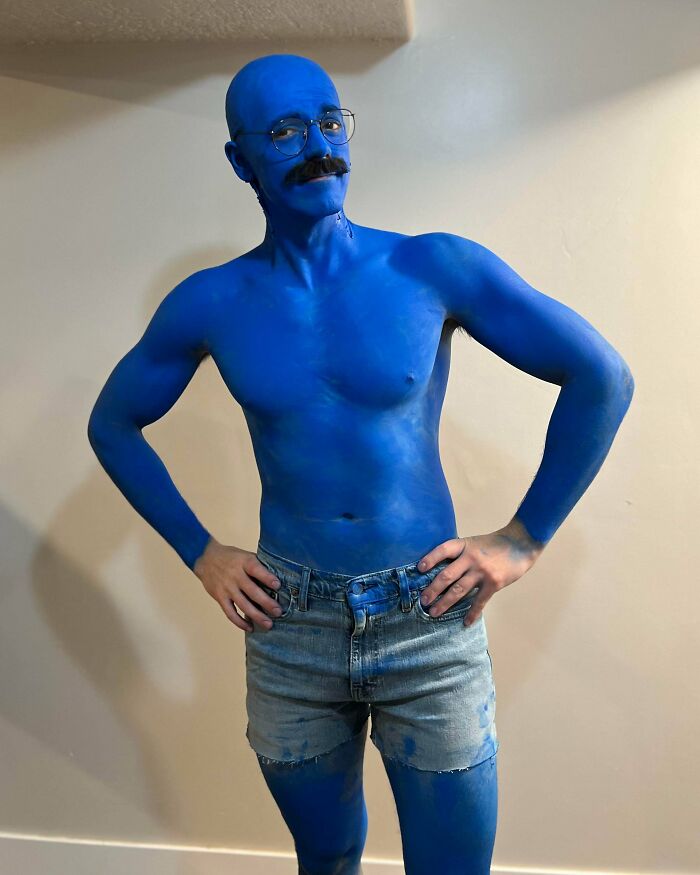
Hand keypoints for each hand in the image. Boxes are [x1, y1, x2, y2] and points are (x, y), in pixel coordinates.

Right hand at [193, 538, 283, 631]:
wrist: (205, 558)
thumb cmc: (231, 557)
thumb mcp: (245, 555)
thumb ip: (258, 565)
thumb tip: (278, 577)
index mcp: (244, 562)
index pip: (256, 570)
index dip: (267, 577)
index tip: (278, 585)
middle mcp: (235, 576)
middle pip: (252, 591)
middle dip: (266, 603)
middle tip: (278, 612)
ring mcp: (226, 588)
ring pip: (243, 605)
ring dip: (256, 616)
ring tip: (268, 624)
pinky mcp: (220, 597)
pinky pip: (230, 613)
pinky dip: (240, 622)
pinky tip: (250, 628)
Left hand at [416, 518, 545, 625]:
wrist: (520, 543)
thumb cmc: (495, 544)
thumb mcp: (474, 543)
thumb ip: (460, 554)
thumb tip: (440, 569)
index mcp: (464, 545)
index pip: (443, 550)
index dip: (430, 559)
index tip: (419, 569)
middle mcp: (471, 558)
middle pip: (447, 575)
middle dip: (433, 589)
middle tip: (423, 600)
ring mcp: (482, 571)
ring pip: (458, 590)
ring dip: (444, 603)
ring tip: (434, 612)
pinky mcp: (493, 583)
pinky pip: (479, 601)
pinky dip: (472, 613)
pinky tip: (466, 622)